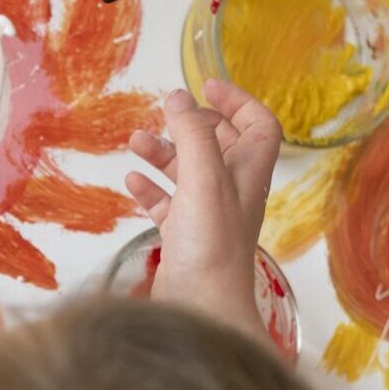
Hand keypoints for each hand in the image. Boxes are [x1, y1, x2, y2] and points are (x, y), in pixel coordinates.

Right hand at [125, 82, 281, 335]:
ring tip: (135, 142)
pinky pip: (167, 203)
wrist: (201, 304)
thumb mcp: (203, 176)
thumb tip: (178, 97)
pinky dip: (150, 188)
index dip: (237, 101)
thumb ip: (191, 134)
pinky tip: (131, 181)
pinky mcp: (183, 237)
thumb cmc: (210, 243)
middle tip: (167, 112)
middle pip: (219, 145)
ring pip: (187, 172)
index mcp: (248, 171)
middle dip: (191, 125)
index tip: (206, 85)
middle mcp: (231, 190)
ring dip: (163, 153)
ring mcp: (207, 215)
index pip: (257, 124)